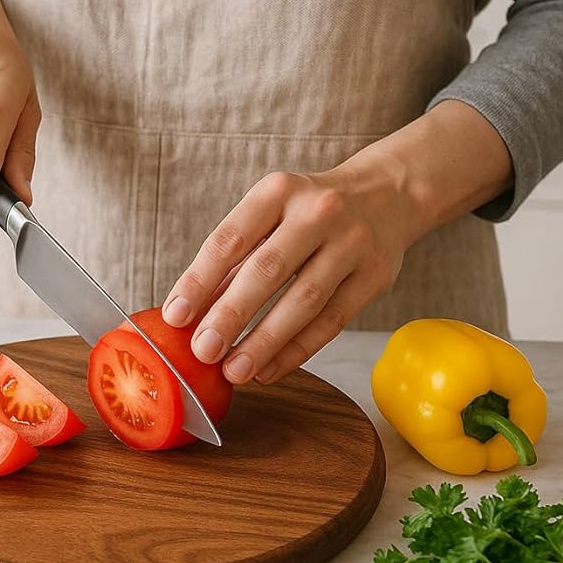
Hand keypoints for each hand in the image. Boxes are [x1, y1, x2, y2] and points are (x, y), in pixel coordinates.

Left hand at [162, 99, 514, 385]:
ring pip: (304, 301)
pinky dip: (297, 351)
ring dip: (264, 342)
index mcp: (278, 191)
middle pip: (267, 270)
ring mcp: (352, 243)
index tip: (175, 316)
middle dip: (231, 315)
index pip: (230, 239)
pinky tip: (269, 370)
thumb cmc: (307, 212)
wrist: (387, 194)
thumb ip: (232, 259)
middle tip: (203, 351)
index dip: (199, 280)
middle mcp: (317, 212)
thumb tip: (188, 312)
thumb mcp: (269, 214)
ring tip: (234, 371)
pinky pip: (332, 321)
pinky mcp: (377, 275)